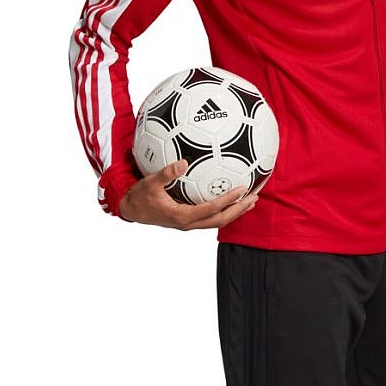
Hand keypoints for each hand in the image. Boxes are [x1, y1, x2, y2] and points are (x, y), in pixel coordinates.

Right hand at [119, 159, 258, 229]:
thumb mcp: (151, 183)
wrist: (131, 209)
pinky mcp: (188, 220)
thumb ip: (167, 173)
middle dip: (239, 209)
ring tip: (250, 201)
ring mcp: (189, 223)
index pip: (211, 209)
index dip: (228, 200)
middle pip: (220, 219)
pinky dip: (224, 210)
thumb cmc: (141, 196)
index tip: (242, 189)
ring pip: (217, 221)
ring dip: (235, 212)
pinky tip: (232, 200)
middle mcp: (188, 223)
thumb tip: (183, 162)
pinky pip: (210, 217)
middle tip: (254, 197)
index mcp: (182, 216)